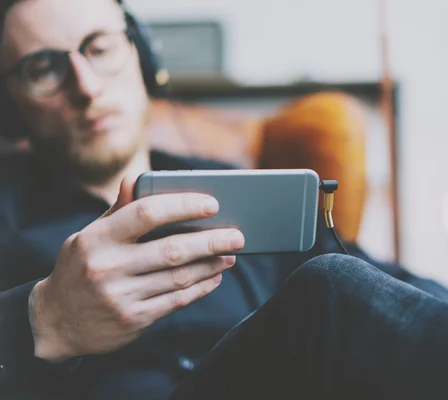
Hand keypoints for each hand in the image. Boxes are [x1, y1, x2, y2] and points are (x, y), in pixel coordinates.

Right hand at [28, 175, 244, 362]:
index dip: (183, 206)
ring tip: (230, 254)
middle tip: (237, 235)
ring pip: (179, 277)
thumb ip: (117, 211)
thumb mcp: (88, 237)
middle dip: (211, 240)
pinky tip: (215, 277)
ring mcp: (120, 296)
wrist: (54, 323)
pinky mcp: (132, 320)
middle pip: (172, 249)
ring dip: (211, 265)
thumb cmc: (79, 269)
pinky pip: (176, 301)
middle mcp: (108, 267)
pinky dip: (200, 288)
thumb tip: (136, 178)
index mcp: (97, 239)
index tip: (212, 204)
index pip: (146, 213)